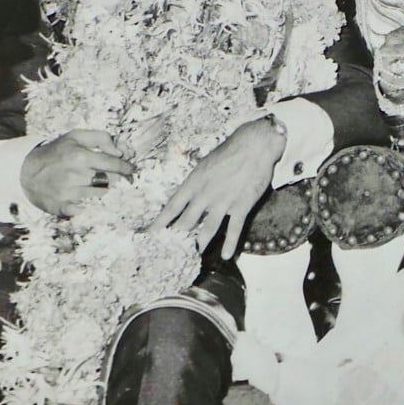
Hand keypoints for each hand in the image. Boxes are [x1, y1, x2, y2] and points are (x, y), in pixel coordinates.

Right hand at [20, 129, 133, 216]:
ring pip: (102, 196)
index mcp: (79, 156)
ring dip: (110, 193)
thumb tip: (121, 151)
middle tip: (127, 180)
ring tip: (112, 189)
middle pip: (111, 181)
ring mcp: (68, 194)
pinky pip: (88, 210)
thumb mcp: (76, 136)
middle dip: (122, 180)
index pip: (113, 163)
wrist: (26, 173)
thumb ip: (101, 138)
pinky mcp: (63, 208)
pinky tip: (99, 202)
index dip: (127, 167)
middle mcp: (74, 176)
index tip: (132, 169)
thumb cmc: (57, 153)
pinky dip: (96, 207)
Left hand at [149, 118, 286, 258]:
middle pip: (186, 222)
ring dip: (199, 245)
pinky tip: (228, 255)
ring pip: (207, 229)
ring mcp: (224, 201)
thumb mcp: (205, 165)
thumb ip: (196, 183)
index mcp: (194, 182)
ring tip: (193, 259)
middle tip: (168, 254)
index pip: (172, 207)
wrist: (255, 145)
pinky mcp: (242, 205)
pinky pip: (235, 228)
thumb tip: (186, 197)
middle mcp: (205, 194)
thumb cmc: (229, 152)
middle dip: (176, 240)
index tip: (149, 236)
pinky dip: (231, 243)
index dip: (159, 224)